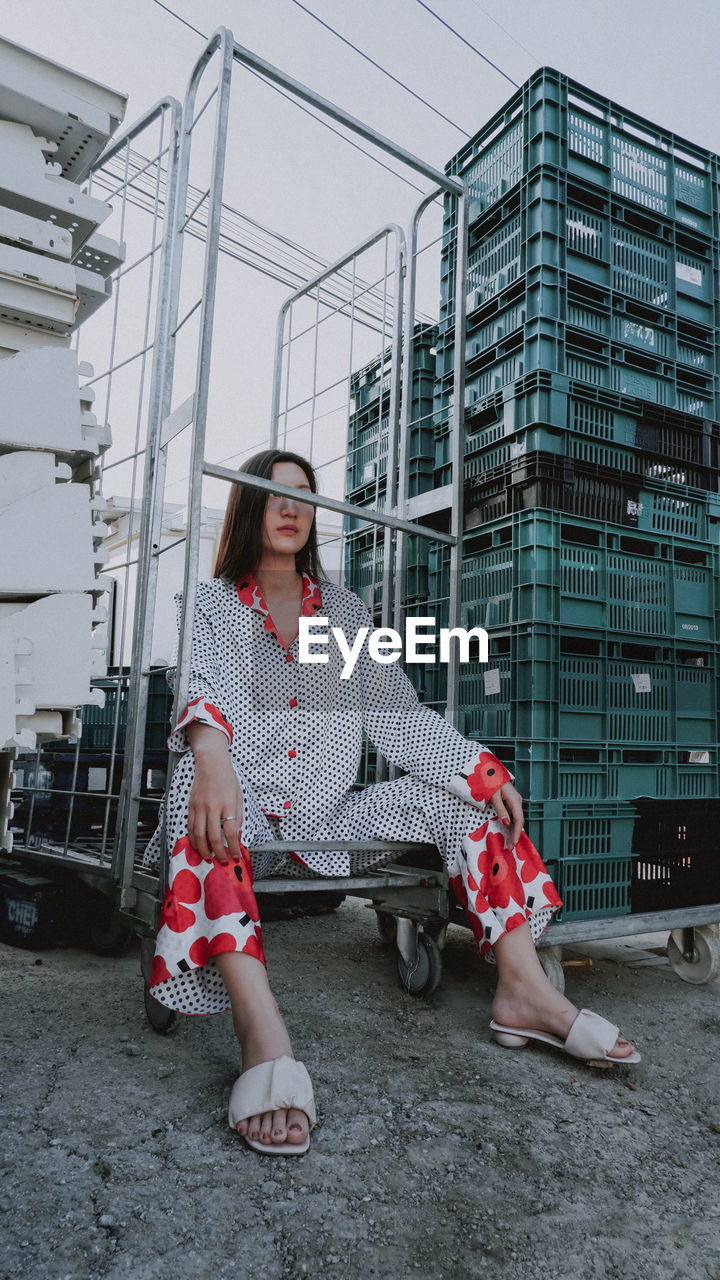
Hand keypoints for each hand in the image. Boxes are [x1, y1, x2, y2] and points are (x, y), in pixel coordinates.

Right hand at [187, 724, 242, 863]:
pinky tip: (198, 845)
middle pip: (213, 837)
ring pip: (198, 834)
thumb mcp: (239, 796)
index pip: (230, 832)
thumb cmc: (227, 778)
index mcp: (227, 804)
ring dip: (203, 849)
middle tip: (222, 861)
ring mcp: (199, 807)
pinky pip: (190, 827)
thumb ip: (238, 816)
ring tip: (208, 858)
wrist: (211, 763)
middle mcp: (212, 807)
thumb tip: (236, 835)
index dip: (233, 848)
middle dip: (218, 853)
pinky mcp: (191, 806)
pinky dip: (193, 839)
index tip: (236, 856)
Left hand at [490, 781, 523, 849]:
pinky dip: (511, 826)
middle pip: (519, 821)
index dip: (517, 833)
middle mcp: (517, 801)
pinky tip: (508, 832)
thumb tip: (506, 823)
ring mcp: (514, 802)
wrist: (489, 770)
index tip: (512, 844)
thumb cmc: (490, 781)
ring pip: (517, 820)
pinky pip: (513, 816)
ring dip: (513, 832)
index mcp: (515, 800)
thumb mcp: (493, 795)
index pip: (519, 820)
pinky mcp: (510, 802)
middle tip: (510, 848)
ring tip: (509, 843)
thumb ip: (500, 809)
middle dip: (515, 835)